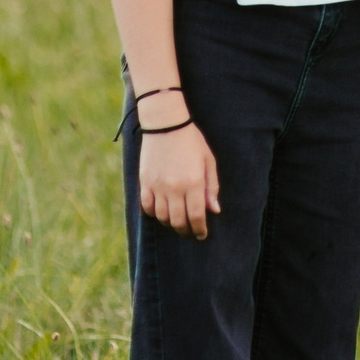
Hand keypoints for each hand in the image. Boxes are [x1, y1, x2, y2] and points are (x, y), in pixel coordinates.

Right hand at [137, 117, 221, 238]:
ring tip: (177, 222)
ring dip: (170, 224)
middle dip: (186, 230)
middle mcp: (175, 188)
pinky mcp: (145, 183)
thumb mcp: (208, 161)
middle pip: (178, 221)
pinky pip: (147, 207)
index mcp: (194, 182)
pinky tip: (161, 212)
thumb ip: (211, 187)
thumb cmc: (192, 141)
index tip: (202, 235)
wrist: (166, 125)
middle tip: (190, 232)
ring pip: (162, 217)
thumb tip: (214, 211)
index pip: (197, 216)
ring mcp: (158, 186)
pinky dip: (154, 214)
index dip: (199, 230)